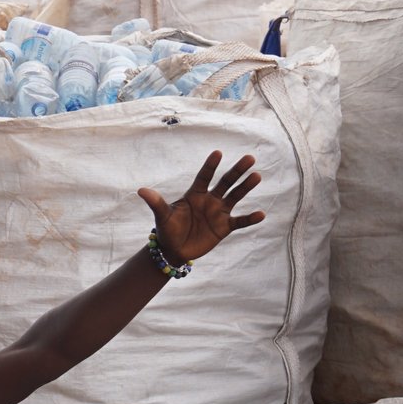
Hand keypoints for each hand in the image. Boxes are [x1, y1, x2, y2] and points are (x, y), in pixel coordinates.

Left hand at [141, 151, 264, 264]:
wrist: (174, 250)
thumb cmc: (167, 230)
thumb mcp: (162, 216)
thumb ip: (156, 203)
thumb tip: (140, 190)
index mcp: (195, 194)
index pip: (204, 177)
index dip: (210, 166)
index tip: (217, 153)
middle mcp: (210, 200)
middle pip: (225, 182)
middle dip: (237, 171)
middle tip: (250, 158)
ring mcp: (219, 212)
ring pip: (235, 197)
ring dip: (246, 187)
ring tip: (256, 176)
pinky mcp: (224, 227)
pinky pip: (240, 221)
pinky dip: (250, 219)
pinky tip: (261, 214)